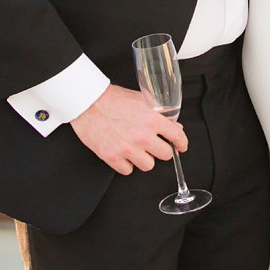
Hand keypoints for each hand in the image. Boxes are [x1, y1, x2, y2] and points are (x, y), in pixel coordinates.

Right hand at [69, 83, 186, 174]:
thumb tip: (174, 125)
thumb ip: (160, 113)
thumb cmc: (113, 99)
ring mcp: (127, 148)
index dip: (182, 143)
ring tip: (137, 150)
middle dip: (161, 150)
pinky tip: (124, 154)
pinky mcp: (111, 157)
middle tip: (155, 146)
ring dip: (145, 159)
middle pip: (165, 155)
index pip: (177, 136)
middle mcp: (142, 136)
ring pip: (148, 166)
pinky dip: (126, 165)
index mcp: (152, 120)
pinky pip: (127, 171)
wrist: (88, 102)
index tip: (181, 147)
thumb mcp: (142, 99)